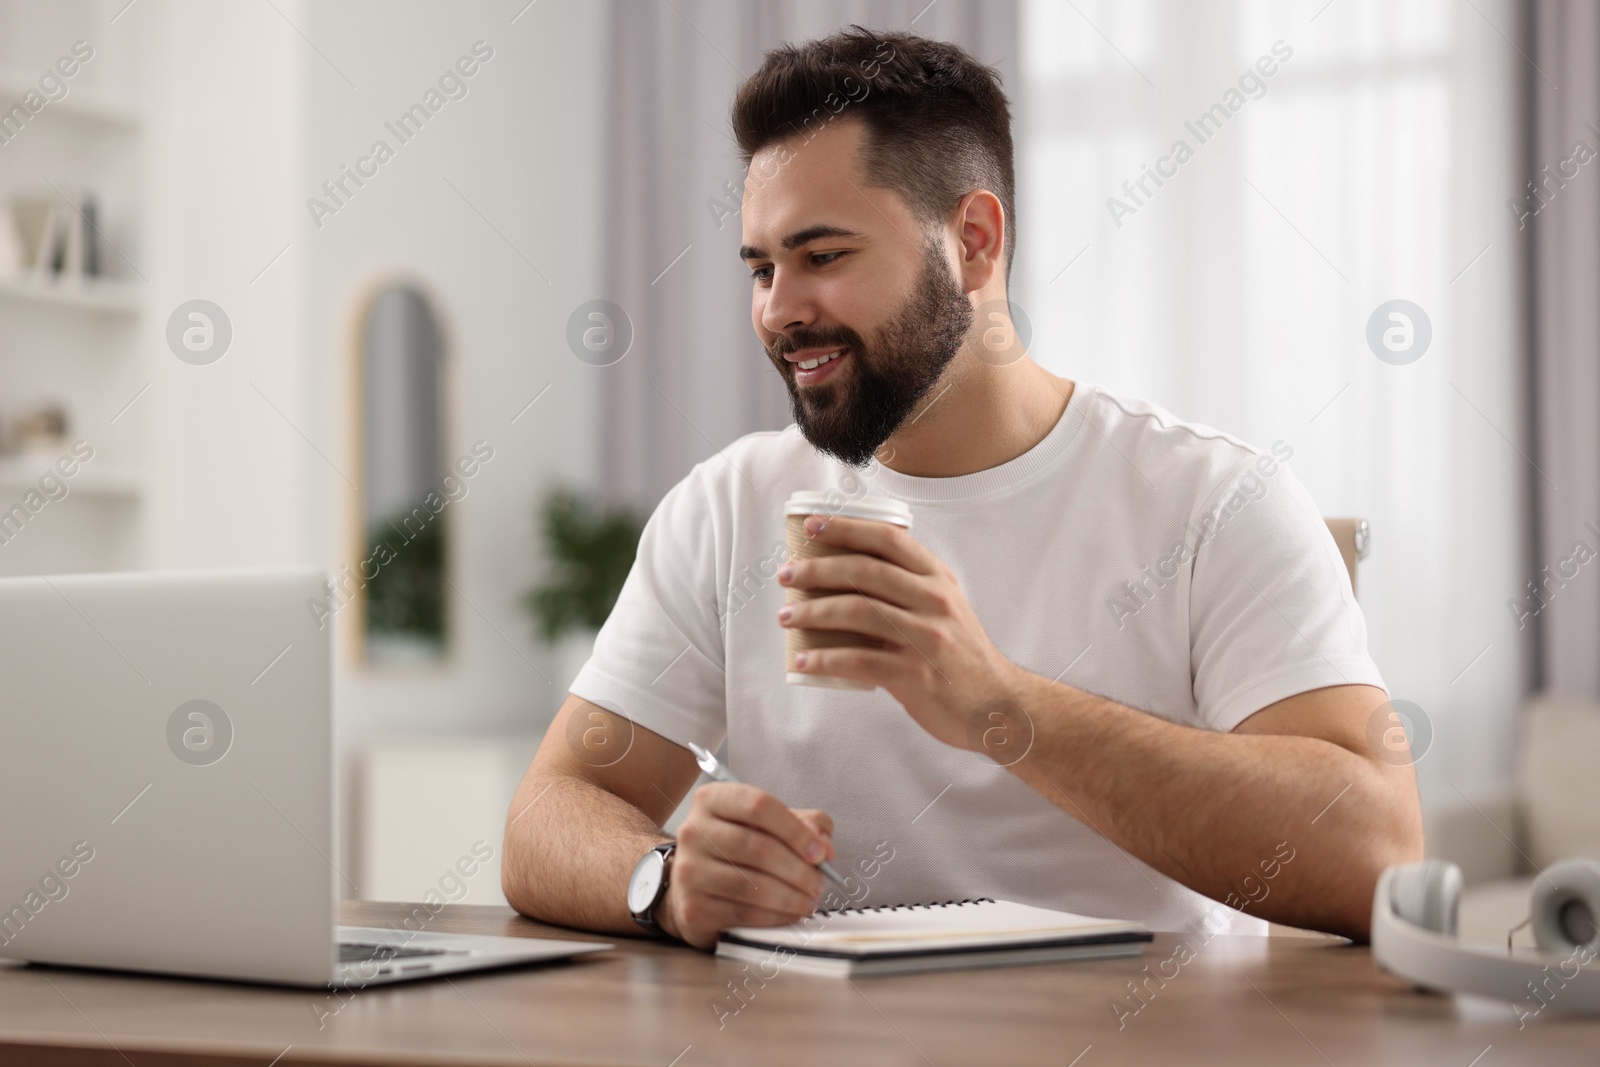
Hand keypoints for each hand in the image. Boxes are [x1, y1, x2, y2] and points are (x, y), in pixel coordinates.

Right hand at [657, 782, 833, 949]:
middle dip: (799, 869)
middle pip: (759, 848)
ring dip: (792, 896)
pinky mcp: (694, 909)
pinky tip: (789, 913)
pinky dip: (777, 916)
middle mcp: (694, 832)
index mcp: (712, 799)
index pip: (759, 806)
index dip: (796, 830)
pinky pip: (746, 914)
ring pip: (754, 885)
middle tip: (819, 882)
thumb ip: (804, 824)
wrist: (693, 886)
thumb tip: (823, 846)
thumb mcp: (769, 824)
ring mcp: (690, 871)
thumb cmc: (737, 850)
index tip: (818, 851)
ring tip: (809, 899)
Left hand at [777, 513, 1022, 752]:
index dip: (846, 528)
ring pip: (856, 611)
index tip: (812, 527)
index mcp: (938, 579)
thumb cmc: (960, 655)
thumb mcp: (945, 608)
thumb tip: (847, 572)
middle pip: (863, 571)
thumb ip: (909, 588)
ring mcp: (926, 638)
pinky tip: (802, 660)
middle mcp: (934, 602)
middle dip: (816, 570)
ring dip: (812, 612)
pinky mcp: (915, 676)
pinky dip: (824, 659)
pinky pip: (859, 661)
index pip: (889, 538)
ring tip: (785, 617)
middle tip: (786, 577)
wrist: (996, 704)